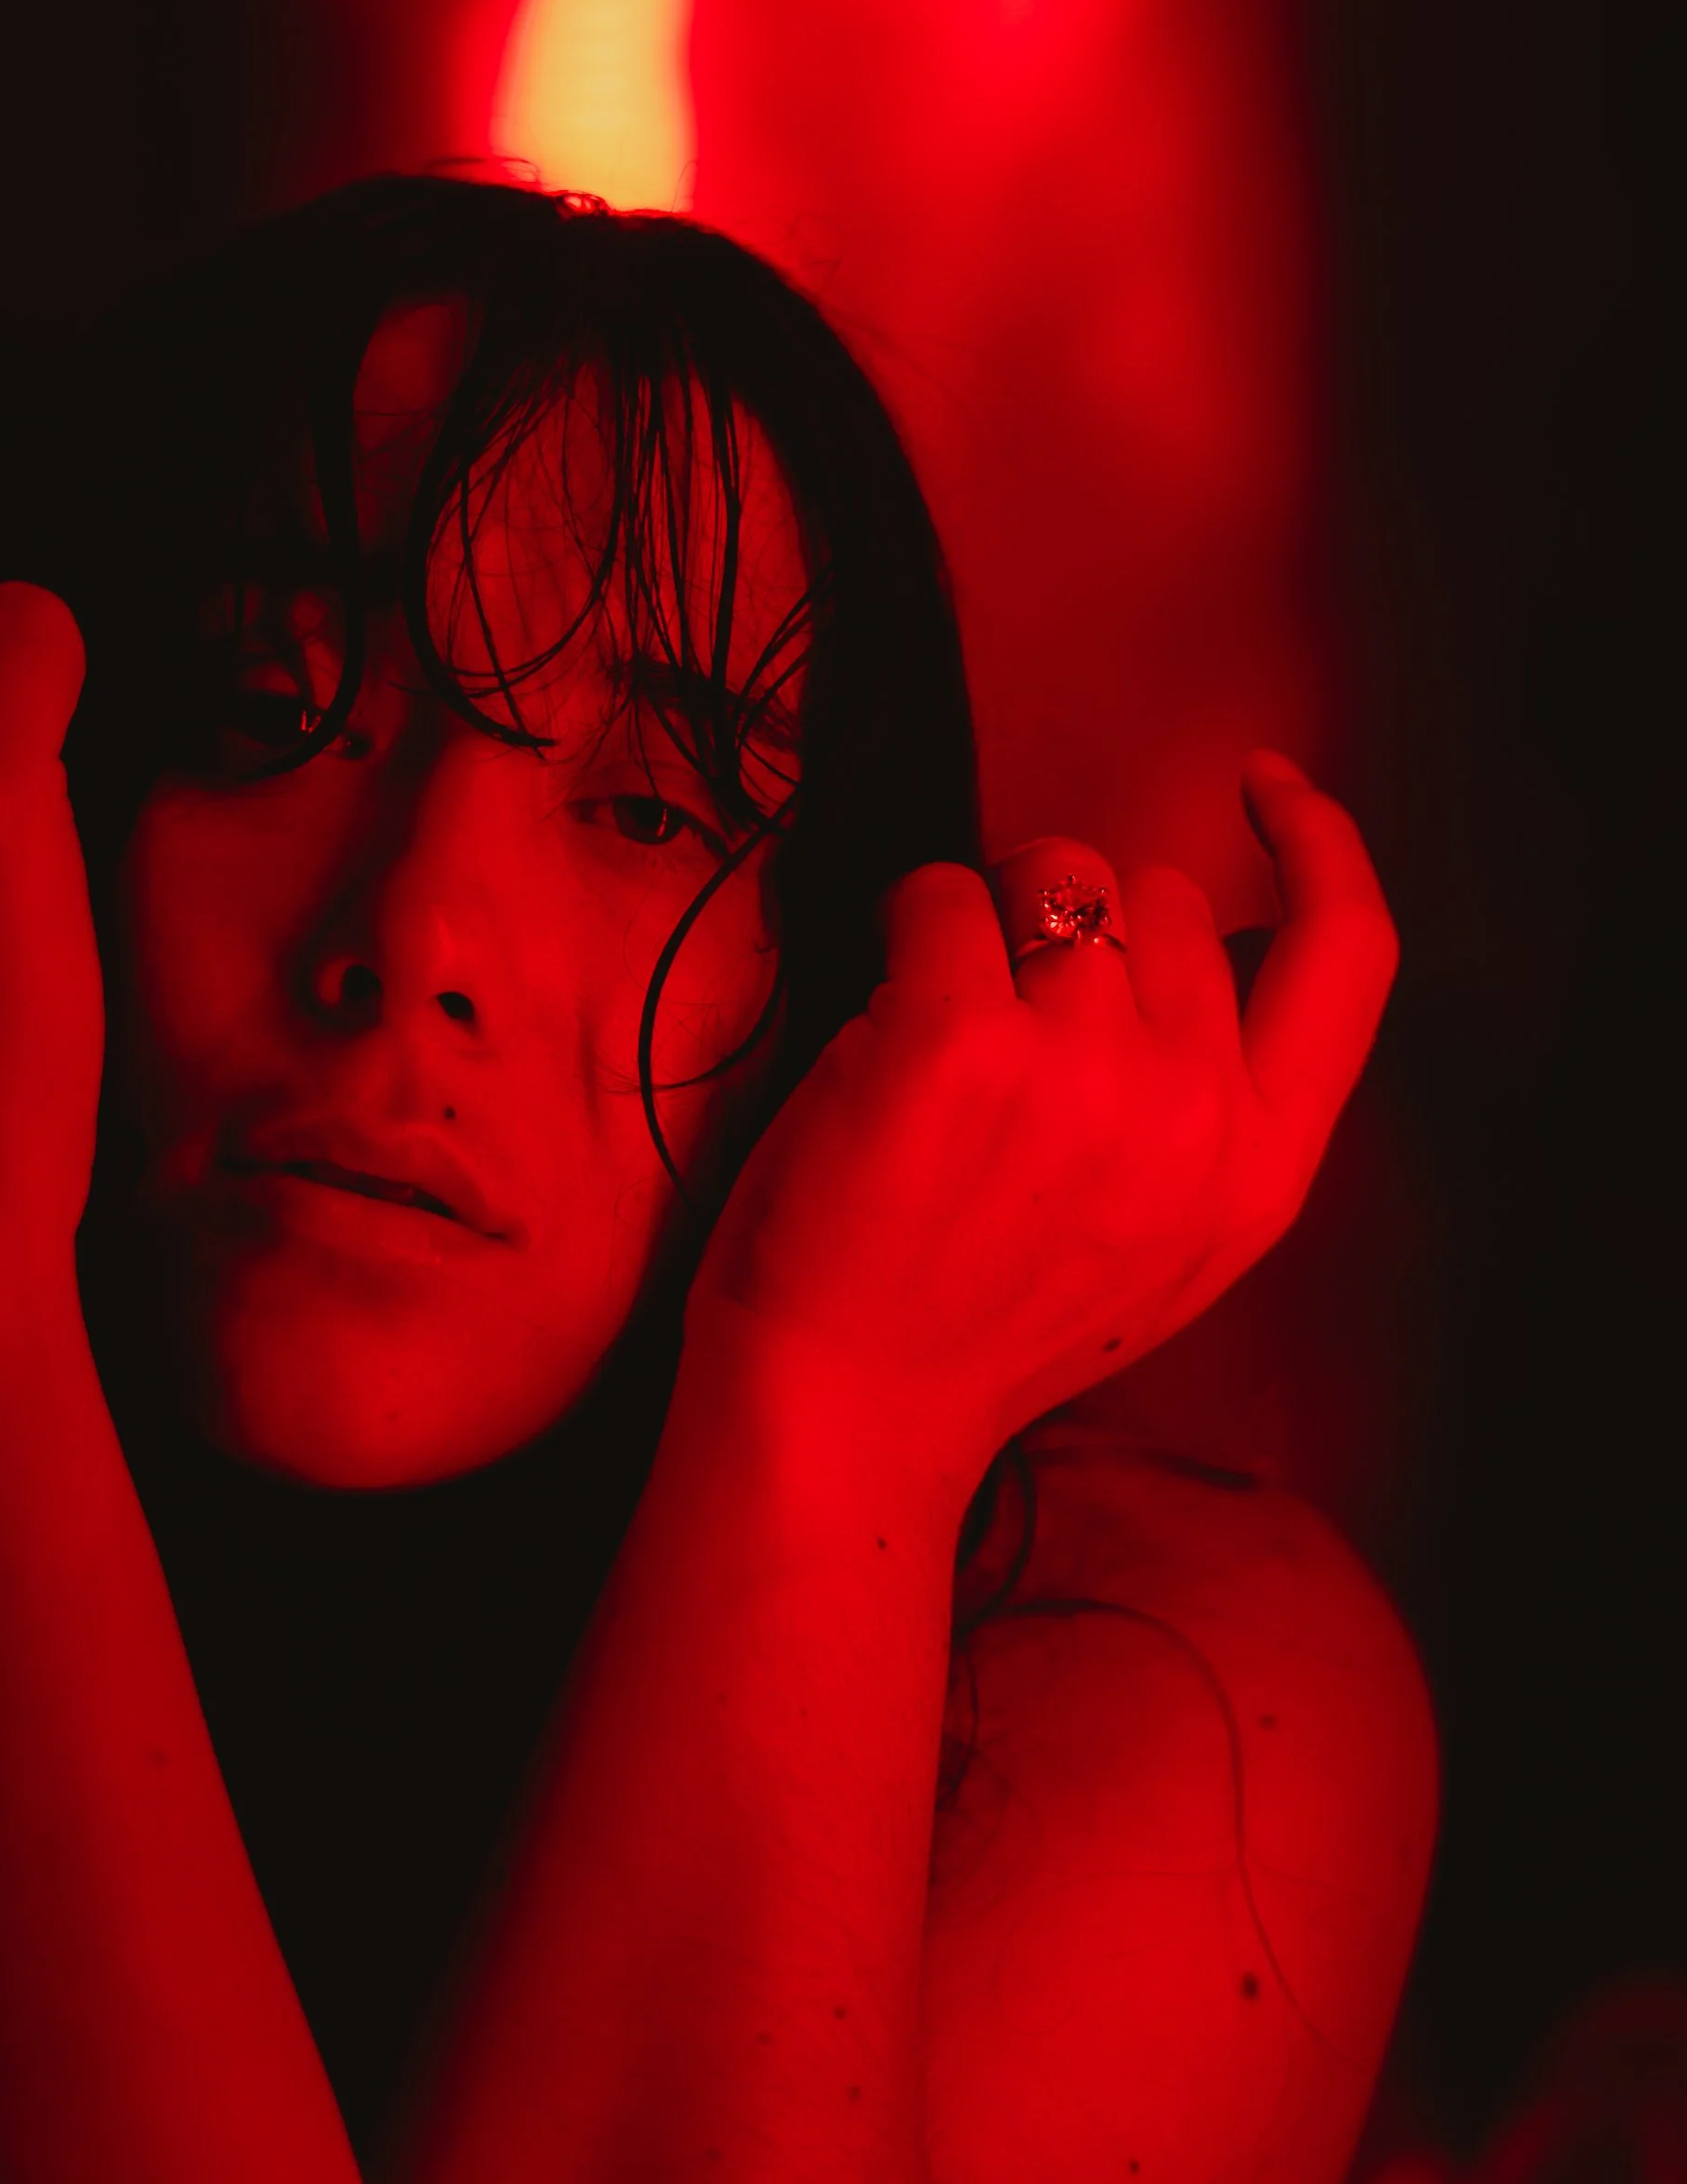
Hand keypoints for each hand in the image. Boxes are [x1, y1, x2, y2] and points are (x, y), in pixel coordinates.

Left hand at [691, 755, 1398, 1470]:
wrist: (844, 1414)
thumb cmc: (974, 1314)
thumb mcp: (1167, 1239)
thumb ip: (1212, 1102)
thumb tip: (1205, 941)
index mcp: (1264, 1167)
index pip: (1352, 954)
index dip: (1321, 845)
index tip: (1267, 784)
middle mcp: (1196, 1114)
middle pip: (1158, 892)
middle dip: (1071, 923)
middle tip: (994, 1033)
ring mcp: (1084, 1072)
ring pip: (1048, 869)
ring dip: (980, 920)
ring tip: (931, 1046)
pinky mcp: (960, 1039)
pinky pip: (936, 890)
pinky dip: (895, 932)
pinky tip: (875, 1035)